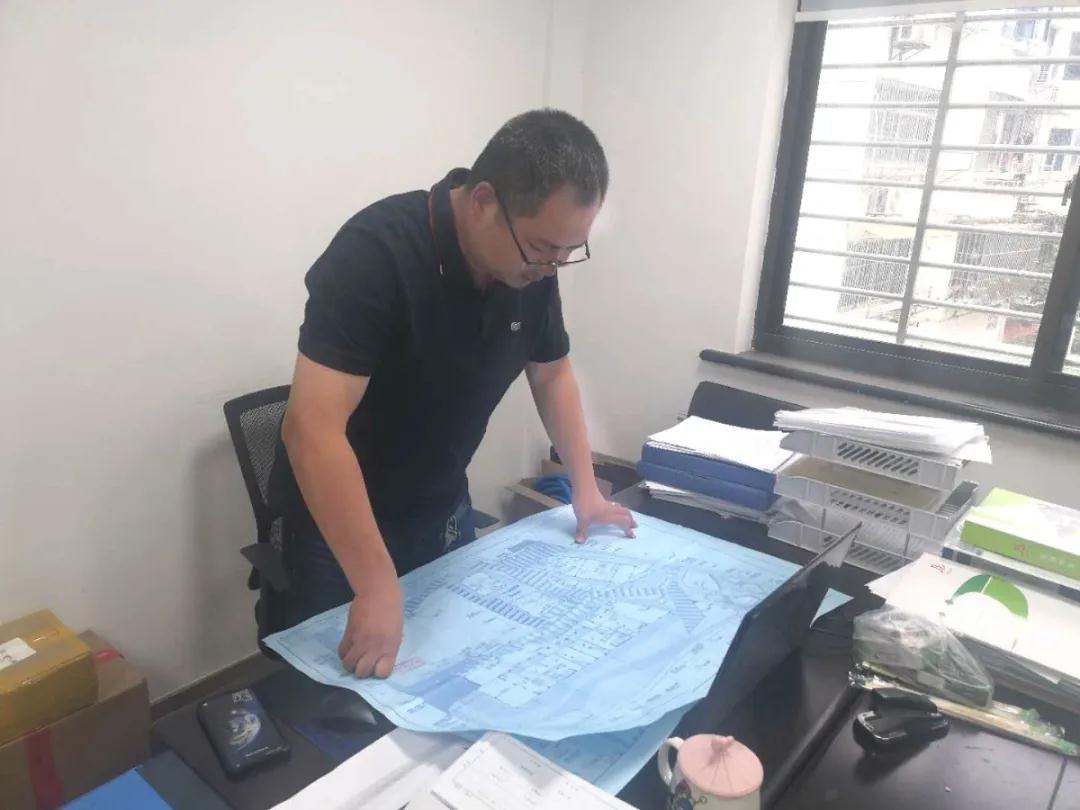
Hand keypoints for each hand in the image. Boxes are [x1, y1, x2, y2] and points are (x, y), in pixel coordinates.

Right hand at [338, 564, 403, 678]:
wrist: (378, 592)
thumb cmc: (393, 609)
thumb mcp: (396, 632)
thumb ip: (388, 647)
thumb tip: (380, 657)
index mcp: (391, 647)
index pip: (383, 673)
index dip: (379, 672)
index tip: (378, 667)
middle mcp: (375, 647)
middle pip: (362, 672)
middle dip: (362, 671)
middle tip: (363, 664)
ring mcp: (360, 641)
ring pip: (348, 664)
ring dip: (350, 664)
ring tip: (354, 658)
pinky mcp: (348, 634)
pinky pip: (342, 651)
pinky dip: (344, 653)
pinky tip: (349, 649)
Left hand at [571, 484, 636, 543]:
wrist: (582, 486)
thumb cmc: (585, 504)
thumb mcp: (582, 520)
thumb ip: (582, 531)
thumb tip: (579, 542)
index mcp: (609, 516)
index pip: (624, 521)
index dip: (628, 528)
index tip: (632, 535)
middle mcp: (610, 510)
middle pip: (626, 513)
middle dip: (631, 520)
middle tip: (634, 526)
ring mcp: (606, 503)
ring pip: (620, 508)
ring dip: (624, 514)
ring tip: (625, 518)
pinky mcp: (601, 499)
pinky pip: (613, 505)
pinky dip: (616, 510)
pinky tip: (610, 511)